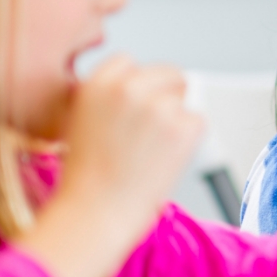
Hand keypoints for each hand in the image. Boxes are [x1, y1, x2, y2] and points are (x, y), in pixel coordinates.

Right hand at [18, 57, 206, 276]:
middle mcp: (129, 88)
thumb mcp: (78, 122)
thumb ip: (106, 98)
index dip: (136, 85)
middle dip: (166, 97)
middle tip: (154, 132)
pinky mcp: (182, 127)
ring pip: (184, 100)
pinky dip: (190, 140)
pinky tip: (165, 159)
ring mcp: (158, 107)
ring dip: (176, 122)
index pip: (129, 63)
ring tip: (152, 152)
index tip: (137, 105)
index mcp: (98, 84)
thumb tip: (137, 88)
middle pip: (167, 74)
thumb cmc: (85, 179)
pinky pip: (198, 122)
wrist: (95, 213)